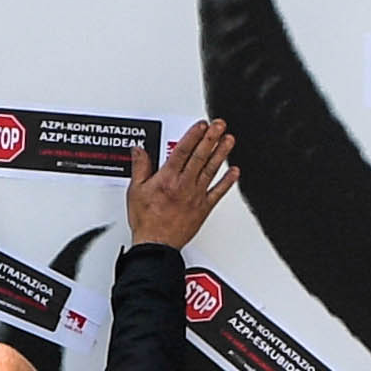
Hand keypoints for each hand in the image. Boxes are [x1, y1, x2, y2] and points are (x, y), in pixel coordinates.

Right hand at [129, 117, 237, 250]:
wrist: (157, 245)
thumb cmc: (146, 221)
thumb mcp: (135, 191)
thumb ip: (140, 168)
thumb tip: (139, 151)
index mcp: (167, 179)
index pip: (182, 151)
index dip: (193, 136)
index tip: (201, 125)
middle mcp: (184, 185)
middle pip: (199, 157)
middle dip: (210, 138)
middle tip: (219, 125)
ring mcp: (196, 196)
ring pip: (210, 170)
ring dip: (221, 153)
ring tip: (229, 140)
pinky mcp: (203, 208)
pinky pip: (217, 192)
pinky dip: (227, 182)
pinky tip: (235, 172)